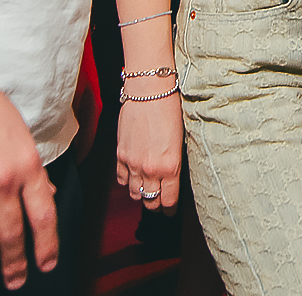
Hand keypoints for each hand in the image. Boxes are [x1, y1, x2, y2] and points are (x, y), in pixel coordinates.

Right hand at [0, 69, 59, 289]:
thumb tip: (48, 193)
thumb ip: (32, 167)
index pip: (44, 216)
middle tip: (15, 281)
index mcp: (27, 164)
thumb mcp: (19, 133)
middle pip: (13, 236)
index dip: (47, 246)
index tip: (46, 265)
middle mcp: (3, 180)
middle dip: (15, 265)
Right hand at [115, 85, 183, 216]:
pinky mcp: (120, 154)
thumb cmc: (170, 110)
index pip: (168, 200)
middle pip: (151, 200)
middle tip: (160, 204)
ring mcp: (133, 163)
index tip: (170, 211)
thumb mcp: (181, 140)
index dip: (169, 209)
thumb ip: (174, 162)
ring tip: (146, 192)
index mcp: (170, 166)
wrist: (149, 92)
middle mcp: (150, 169)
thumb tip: (172, 176)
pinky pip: (121, 179)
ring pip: (134, 193)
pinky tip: (132, 177)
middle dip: (156, 204)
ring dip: (141, 194)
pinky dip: (127, 181)